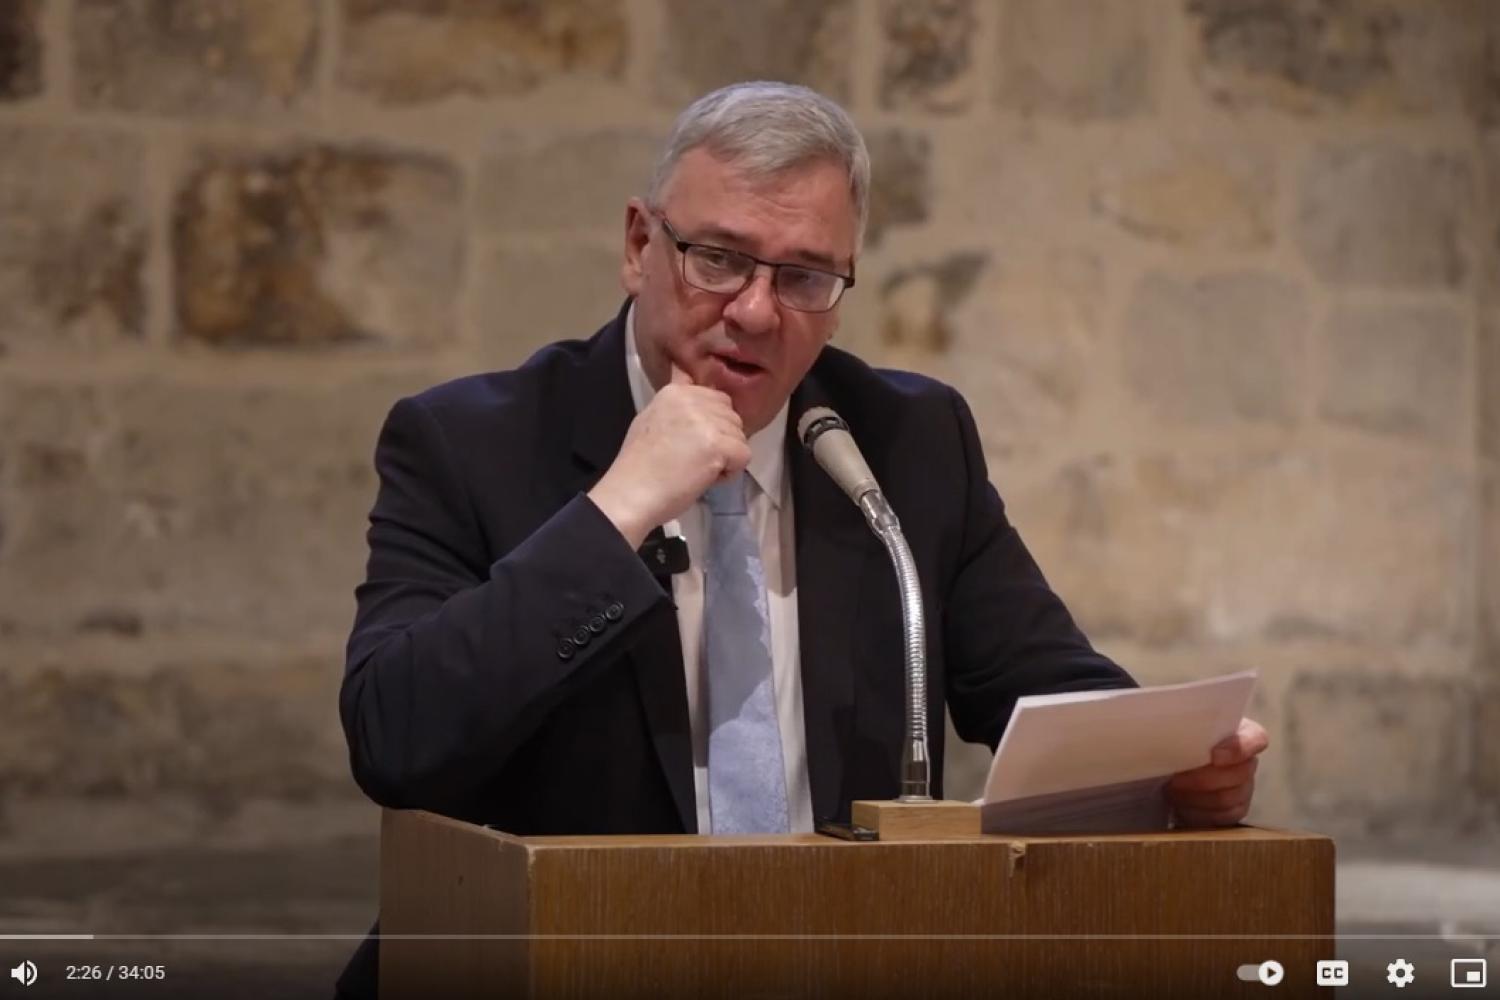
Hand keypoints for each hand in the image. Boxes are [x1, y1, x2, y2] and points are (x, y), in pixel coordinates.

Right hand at [588, 364, 750, 547]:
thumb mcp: (652, 419)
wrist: (631, 494)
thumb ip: (676, 403)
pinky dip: (730, 472)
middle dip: (721, 440)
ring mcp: (707, 421)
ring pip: (740, 437)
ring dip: (725, 458)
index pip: (717, 399)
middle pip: (732, 417)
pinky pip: (744, 456)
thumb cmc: (639, 466)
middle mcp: (693, 399)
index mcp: (676, 392)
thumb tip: (682, 371)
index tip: (689, 443)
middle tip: (693, 459)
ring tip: (695, 469)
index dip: (711, 425)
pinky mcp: (718, 445)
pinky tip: (704, 477)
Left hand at [1164, 717, 1267, 827]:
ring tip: (1171, 790)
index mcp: (1242, 733)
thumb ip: (1188, 728)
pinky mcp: (1234, 811)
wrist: (1172, 764)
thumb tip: (1172, 732)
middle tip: (1175, 777)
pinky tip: (1180, 805)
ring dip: (1194, 796)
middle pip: (1239, 775)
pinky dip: (1196, 812)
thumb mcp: (1183, 728)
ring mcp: (1244, 789)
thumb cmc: (1180, 740)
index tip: (1214, 755)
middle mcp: (1247, 762)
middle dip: (1202, 778)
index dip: (1238, 750)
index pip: (1256, 739)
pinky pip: (1221, 817)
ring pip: (1227, 798)